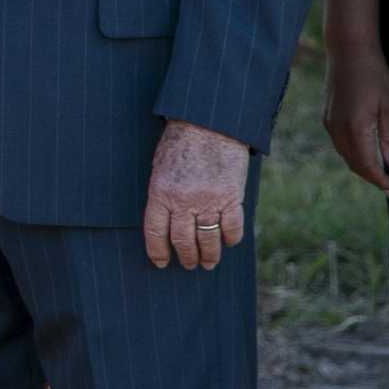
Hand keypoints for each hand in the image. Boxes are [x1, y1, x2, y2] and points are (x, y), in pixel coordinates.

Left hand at [142, 119, 249, 269]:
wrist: (209, 123)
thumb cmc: (180, 142)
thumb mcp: (160, 166)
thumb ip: (162, 194)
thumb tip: (165, 222)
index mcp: (161, 192)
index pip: (155, 231)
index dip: (157, 251)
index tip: (160, 263)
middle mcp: (184, 200)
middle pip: (183, 241)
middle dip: (186, 258)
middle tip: (189, 265)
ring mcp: (209, 200)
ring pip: (208, 240)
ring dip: (209, 255)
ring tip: (208, 262)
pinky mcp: (232, 197)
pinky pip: (232, 228)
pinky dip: (231, 239)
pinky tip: (229, 242)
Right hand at [322, 42, 388, 202]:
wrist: (348, 50)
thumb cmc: (374, 76)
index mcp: (355, 128)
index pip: (369, 167)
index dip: (383, 184)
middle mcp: (337, 130)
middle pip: (355, 165)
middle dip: (373, 179)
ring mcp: (329, 123)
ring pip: (346, 156)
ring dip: (363, 168)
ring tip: (382, 174)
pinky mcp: (326, 117)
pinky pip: (340, 145)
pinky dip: (353, 155)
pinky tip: (366, 153)